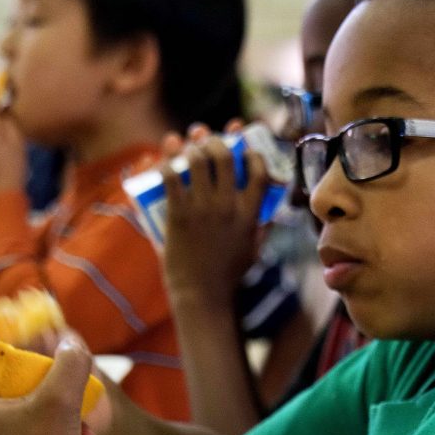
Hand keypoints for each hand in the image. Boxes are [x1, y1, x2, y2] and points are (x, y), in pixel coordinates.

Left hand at [160, 123, 269, 304]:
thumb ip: (262, 229)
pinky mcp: (178, 215)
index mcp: (250, 214)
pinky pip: (171, 178)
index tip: (245, 148)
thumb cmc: (229, 275)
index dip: (253, 154)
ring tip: (187, 145)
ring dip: (192, 147)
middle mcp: (228, 207)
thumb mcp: (255, 250)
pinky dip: (167, 163)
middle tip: (208, 140)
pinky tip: (165, 159)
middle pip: (225, 157)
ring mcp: (202, 209)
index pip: (258, 172)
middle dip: (216, 140)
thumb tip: (270, 213)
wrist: (202, 295)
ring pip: (197, 161)